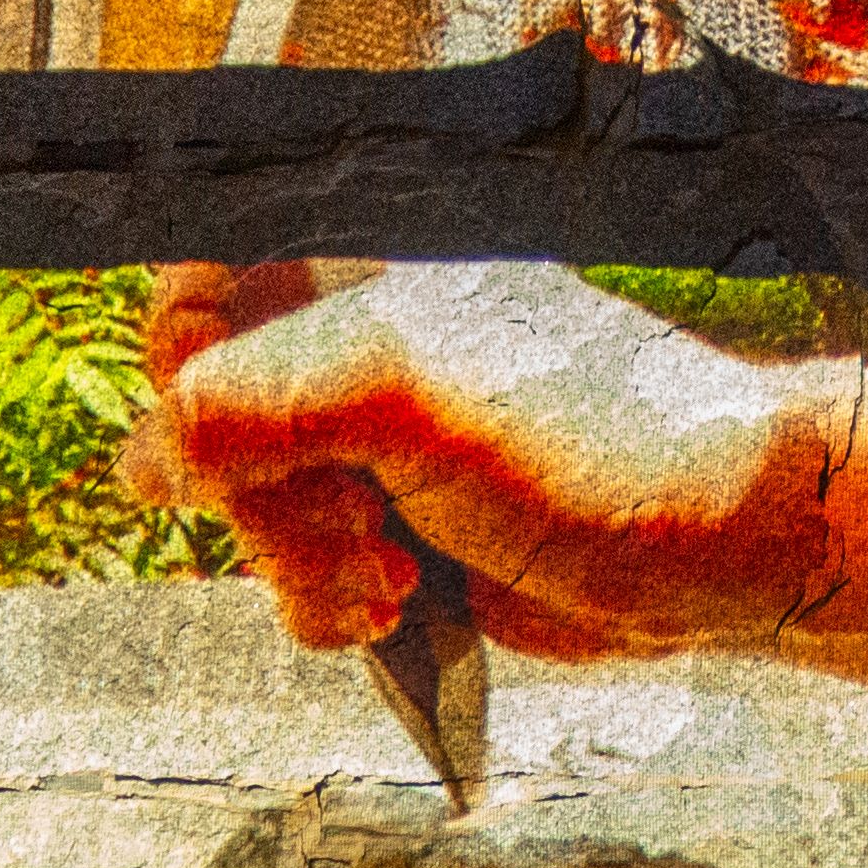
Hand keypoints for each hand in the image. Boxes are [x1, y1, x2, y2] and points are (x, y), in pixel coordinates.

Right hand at [124, 260, 841, 664]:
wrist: (719, 547)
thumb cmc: (590, 440)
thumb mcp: (399, 391)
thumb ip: (245, 403)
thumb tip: (148, 462)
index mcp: (357, 260)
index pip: (192, 284)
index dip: (187, 366)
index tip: (222, 428)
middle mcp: (353, 340)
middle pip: (199, 416)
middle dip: (258, 493)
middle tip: (350, 518)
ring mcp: (370, 439)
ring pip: (240, 507)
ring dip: (293, 560)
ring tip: (387, 573)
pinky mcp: (392, 528)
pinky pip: (292, 570)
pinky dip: (322, 603)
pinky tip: (391, 607)